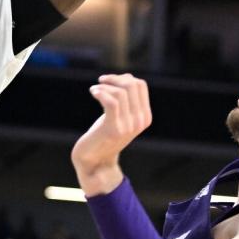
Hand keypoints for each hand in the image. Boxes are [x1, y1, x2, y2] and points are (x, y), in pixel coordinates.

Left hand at [71, 74, 151, 195]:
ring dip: (104, 86)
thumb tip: (127, 77)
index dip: (123, 78)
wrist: (95, 161)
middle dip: (114, 79)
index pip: (141, 85)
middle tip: (101, 82)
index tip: (109, 81)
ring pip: (120, 92)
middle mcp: (140, 121)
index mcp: (145, 117)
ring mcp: (128, 126)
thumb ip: (127, 99)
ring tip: (95, 90)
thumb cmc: (104, 134)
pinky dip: (100, 92)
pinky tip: (93, 92)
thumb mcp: (121, 115)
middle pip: (132, 85)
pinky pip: (111, 102)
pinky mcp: (113, 129)